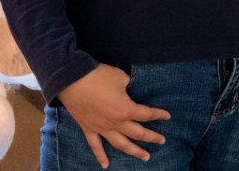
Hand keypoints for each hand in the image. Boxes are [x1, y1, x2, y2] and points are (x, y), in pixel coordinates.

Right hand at [56, 64, 170, 167]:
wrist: (71, 79)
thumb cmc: (98, 76)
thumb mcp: (121, 77)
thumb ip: (130, 86)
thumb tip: (132, 89)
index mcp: (126, 109)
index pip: (147, 114)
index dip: (158, 115)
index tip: (167, 116)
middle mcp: (116, 123)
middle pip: (138, 133)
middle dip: (151, 138)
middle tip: (162, 141)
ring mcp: (101, 128)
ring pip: (121, 144)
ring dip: (134, 151)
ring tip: (145, 157)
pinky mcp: (89, 129)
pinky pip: (95, 146)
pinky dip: (100, 156)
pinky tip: (105, 165)